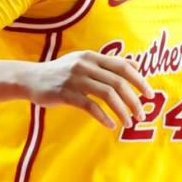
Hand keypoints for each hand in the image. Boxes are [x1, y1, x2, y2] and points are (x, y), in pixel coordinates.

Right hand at [25, 50, 153, 128]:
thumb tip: (136, 65)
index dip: (139, 80)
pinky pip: (90, 106)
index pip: (122, 66)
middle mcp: (85, 65)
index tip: (150, 94)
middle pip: (118, 82)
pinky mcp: (65, 94)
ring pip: (107, 95)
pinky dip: (103, 117)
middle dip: (134, 100)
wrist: (30, 79)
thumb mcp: (84, 61)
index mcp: (92, 56)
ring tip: (129, 123)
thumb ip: (108, 63)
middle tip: (142, 114)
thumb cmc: (61, 72)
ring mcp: (75, 79)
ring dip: (122, 110)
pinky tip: (110, 125)